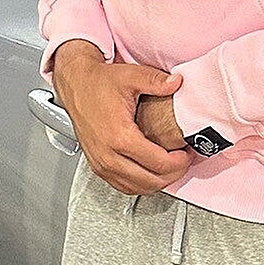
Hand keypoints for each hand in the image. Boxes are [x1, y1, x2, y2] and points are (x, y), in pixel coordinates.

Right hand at [50, 40, 191, 194]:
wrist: (76, 85)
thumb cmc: (99, 82)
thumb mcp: (131, 76)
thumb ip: (156, 81)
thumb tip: (177, 83)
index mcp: (120, 136)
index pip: (159, 163)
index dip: (180, 161)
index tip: (188, 152)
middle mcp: (108, 155)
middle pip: (151, 181)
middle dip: (174, 173)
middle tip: (184, 160)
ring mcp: (101, 164)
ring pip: (137, 188)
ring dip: (158, 182)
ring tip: (171, 166)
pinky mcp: (97, 166)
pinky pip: (123, 186)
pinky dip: (141, 184)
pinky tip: (151, 172)